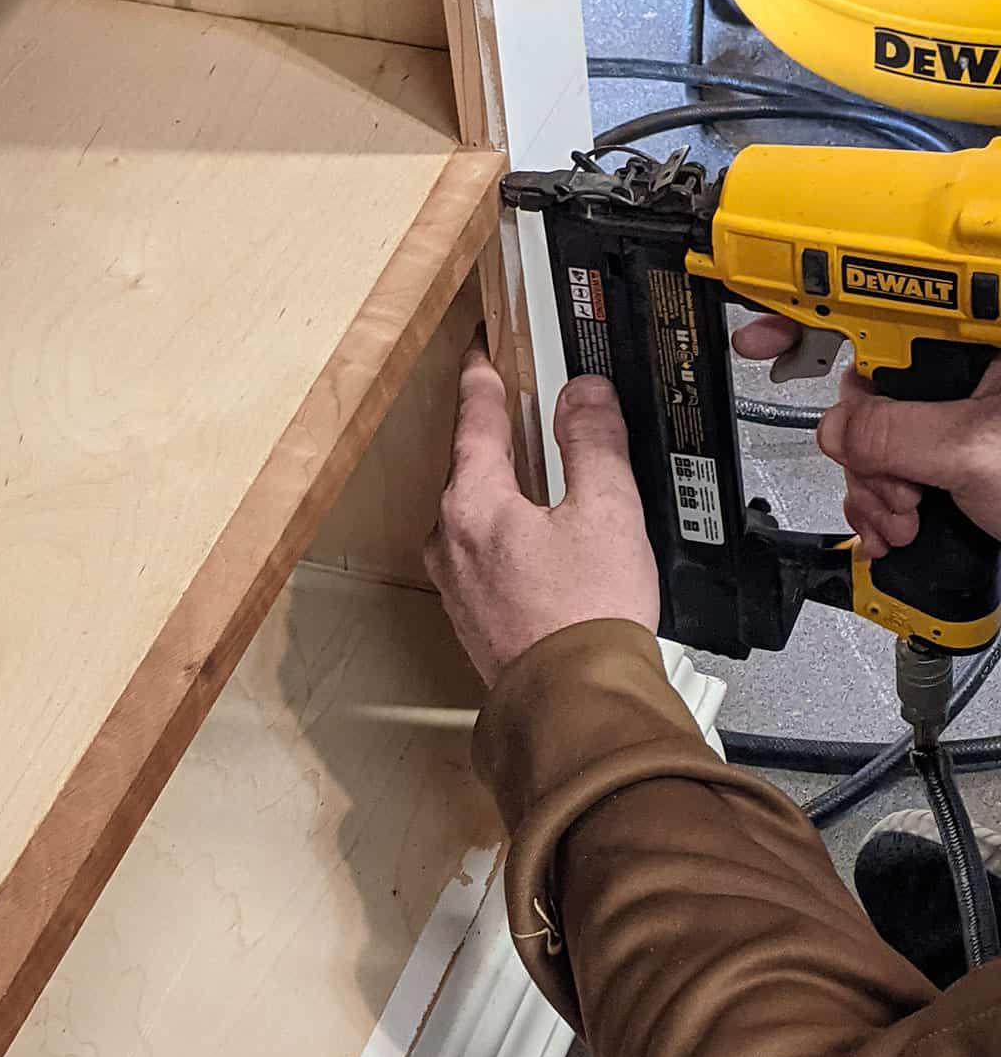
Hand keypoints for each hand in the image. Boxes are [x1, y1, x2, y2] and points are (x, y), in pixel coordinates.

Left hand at [424, 336, 658, 685]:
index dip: (483, 376)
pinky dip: (511, 534)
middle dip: (498, 436)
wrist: (575, 704)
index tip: (482, 351)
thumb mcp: (606, 511)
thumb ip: (593, 442)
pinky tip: (545, 545)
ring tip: (546, 480)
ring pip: (476, 513)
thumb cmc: (585, 619)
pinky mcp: (473, 615)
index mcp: (473, 503)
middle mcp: (450, 541)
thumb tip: (584, 395)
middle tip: (522, 407)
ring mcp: (456, 582)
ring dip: (506, 490)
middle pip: (470, 466)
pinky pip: (485, 553)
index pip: (472, 417)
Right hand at [732, 316, 1000, 557]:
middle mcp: (976, 365)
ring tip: (908, 517)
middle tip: (889, 484)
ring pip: (878, 431)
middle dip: (865, 447)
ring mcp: (966, 412)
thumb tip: (837, 426)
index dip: (819, 311)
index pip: (890, 300)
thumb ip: (891, 432)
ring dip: (876, 486)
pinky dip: (885, 499)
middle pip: (873, 381)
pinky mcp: (956, 452)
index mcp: (987, 332)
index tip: (765, 335)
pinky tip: (904, 526)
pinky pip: (895, 461)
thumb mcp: (975, 456)